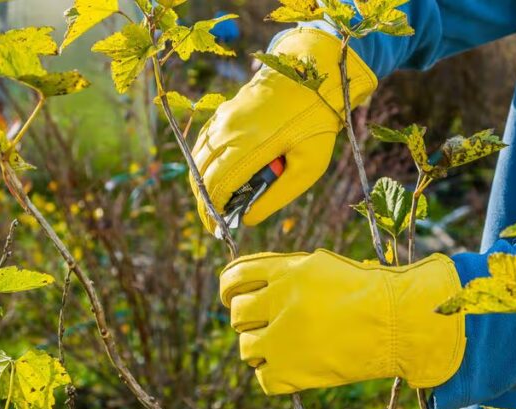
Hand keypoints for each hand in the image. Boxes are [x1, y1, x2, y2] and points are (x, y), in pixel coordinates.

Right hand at [189, 28, 376, 232]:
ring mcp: (223, 118)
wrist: (311, 73)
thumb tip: (247, 219)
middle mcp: (228, 130)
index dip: (212, 211)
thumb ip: (276, 196)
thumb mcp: (308, 166)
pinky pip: (205, 143)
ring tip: (218, 201)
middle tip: (216, 221)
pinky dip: (206, 163)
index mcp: (249, 145)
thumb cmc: (316, 122)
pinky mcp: (224, 111)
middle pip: (202, 175)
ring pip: (199, 159)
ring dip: (203, 182)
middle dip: (205, 202)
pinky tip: (220, 174)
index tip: (218, 229)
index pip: (216, 186)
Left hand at [219, 249, 465, 394]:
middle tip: (266, 326)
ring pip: (246, 348)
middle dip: (248, 321)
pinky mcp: (294, 371)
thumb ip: (286, 273)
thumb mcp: (324, 267)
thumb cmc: (369, 292)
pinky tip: (293, 369)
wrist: (400, 323)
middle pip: (238, 314)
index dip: (229, 289)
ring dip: (260, 349)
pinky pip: (263, 379)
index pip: (235, 276)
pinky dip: (274, 376)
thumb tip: (253, 284)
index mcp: (287, 271)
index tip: (231, 298)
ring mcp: (284, 338)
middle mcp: (280, 302)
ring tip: (283, 349)